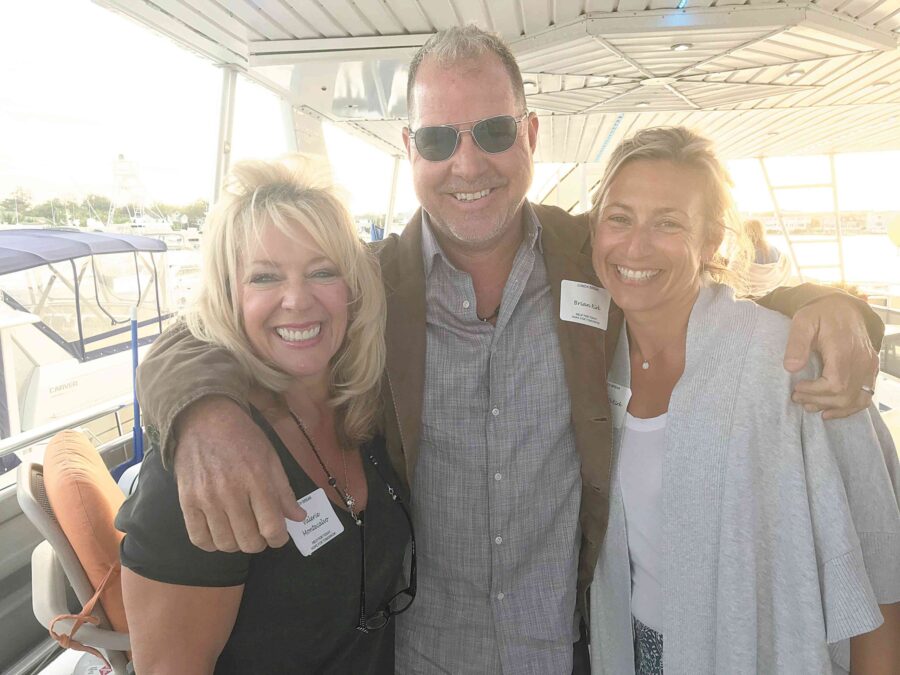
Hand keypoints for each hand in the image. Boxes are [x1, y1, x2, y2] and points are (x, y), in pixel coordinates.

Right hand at [173, 396, 305, 552]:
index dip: (279, 539)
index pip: (272, 527)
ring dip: (237, 544)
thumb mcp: (271, 458)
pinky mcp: (186, 501)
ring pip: (225, 543)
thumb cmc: (243, 437)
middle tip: (259, 533)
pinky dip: (212, 544)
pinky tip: (219, 534)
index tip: (278, 536)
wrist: (204, 420)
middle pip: (249, 541)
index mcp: (257, 479)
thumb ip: (284, 491)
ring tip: (240, 532)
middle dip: (259, 543)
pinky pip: (199, 539)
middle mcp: (231, 492)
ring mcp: (206, 498)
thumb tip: (299, 518)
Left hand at [784, 295, 878, 418]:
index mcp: (844, 350)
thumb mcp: (803, 321)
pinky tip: (831, 410)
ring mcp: (869, 366)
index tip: (796, 388)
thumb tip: (791, 368)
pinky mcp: (871, 369)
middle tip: (796, 397)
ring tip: (809, 406)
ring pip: (857, 399)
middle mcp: (862, 361)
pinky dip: (850, 407)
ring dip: (833, 408)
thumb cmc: (821, 314)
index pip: (834, 384)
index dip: (814, 392)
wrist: (844, 307)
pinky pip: (866, 396)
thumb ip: (796, 343)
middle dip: (818, 401)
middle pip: (844, 395)